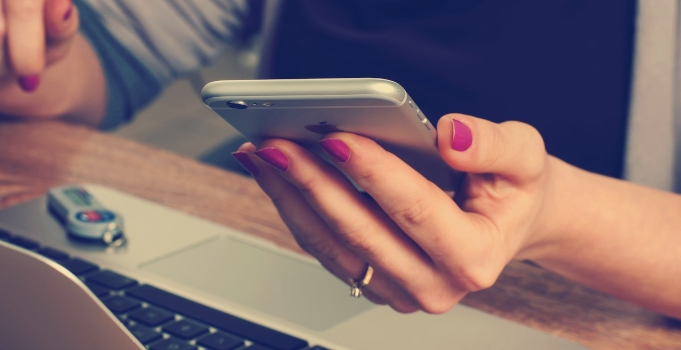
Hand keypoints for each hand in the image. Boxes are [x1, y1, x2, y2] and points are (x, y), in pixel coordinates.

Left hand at [232, 113, 556, 312]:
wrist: (509, 222)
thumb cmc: (513, 190)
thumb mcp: (525, 157)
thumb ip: (493, 145)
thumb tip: (450, 136)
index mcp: (475, 256)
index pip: (415, 210)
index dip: (373, 173)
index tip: (336, 138)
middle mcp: (434, 285)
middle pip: (360, 232)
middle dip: (312, 183)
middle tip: (276, 144)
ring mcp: (400, 290)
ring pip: (331, 245)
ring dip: (290, 197)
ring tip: (262, 155)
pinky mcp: (374, 283)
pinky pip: (325, 248)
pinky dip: (296, 209)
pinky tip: (276, 175)